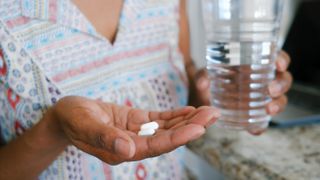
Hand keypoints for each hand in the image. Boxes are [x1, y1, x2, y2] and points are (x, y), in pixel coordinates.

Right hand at [48, 96, 219, 164]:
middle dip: (191, 127)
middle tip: (214, 114)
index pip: (156, 146)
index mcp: (122, 149)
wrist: (66, 115)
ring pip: (167, 128)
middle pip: (167, 138)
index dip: (178, 137)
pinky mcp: (136, 121)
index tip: (199, 128)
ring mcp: (136, 133)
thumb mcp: (84, 125)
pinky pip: (159, 120)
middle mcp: (133, 144)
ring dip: (188, 120)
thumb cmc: (71, 119)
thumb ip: (104, 138)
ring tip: (209, 111)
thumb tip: (128, 150)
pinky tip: (189, 111)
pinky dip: (175, 116)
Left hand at [189, 51, 292, 133]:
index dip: (281, 60)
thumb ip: (203, 75)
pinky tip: (255, 130)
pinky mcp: (257, 113)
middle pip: (283, 79)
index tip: (279, 65)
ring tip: (269, 109)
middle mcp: (264, 79)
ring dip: (278, 104)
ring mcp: (263, 96)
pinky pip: (263, 120)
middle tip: (271, 90)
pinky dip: (261, 126)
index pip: (276, 58)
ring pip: (280, 99)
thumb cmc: (213, 76)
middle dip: (281, 85)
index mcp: (257, 63)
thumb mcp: (206, 73)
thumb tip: (202, 84)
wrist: (207, 93)